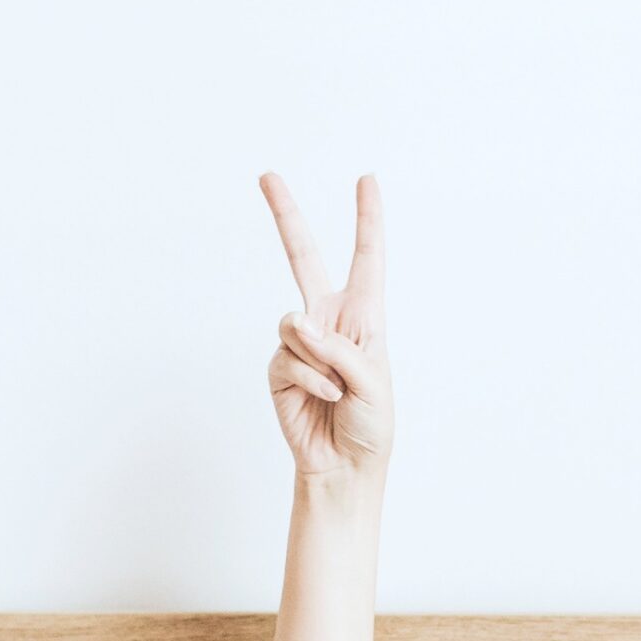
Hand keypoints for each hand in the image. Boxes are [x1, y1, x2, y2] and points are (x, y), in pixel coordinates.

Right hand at [261, 170, 392, 482]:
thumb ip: (339, 348)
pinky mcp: (278, 366)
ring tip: (338, 389)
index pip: (366, 259)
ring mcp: (300, 342)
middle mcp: (329, 320)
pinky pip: (288, 355)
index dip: (367, 219)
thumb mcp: (374, 382)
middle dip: (285, 215)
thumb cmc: (371, 424)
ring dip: (320, 358)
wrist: (344, 465)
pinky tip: (324, 398)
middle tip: (267, 175)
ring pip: (294, 323)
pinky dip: (310, 378)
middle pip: (302, 257)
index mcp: (364, 315)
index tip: (367, 180)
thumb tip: (296, 324)